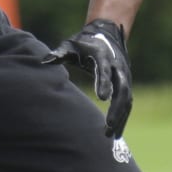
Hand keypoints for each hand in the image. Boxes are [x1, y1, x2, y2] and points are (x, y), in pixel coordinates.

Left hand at [41, 18, 132, 137]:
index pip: (105, 71)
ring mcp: (124, 77)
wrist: (107, 34)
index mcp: (103, 57)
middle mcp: (118, 68)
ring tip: (112, 137)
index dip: (104, 83)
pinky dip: (123, 118)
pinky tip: (116, 134)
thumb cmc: (84, 42)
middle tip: (108, 126)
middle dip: (116, 109)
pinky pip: (127, 103)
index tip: (102, 97)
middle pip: (122, 90)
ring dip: (121, 118)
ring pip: (127, 100)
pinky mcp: (126, 84)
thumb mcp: (71, 45)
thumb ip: (59, 53)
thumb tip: (44, 61)